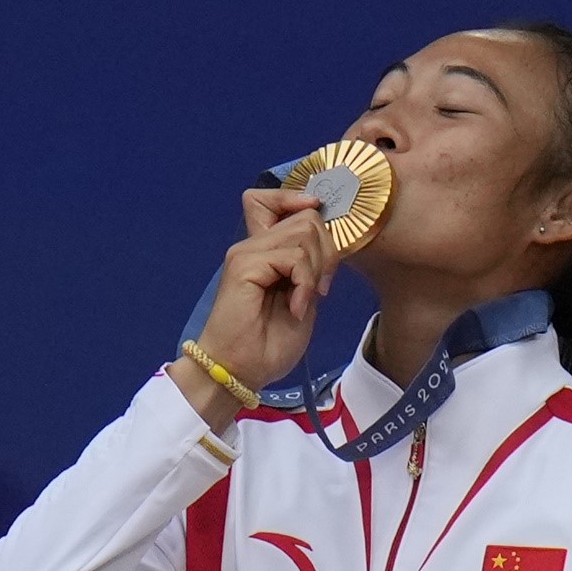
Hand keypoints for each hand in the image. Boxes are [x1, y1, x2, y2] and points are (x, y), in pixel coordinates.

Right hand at [193, 188, 340, 391]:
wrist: (241, 371)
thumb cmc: (269, 344)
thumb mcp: (303, 299)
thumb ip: (311, 269)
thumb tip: (329, 243)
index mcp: (265, 250)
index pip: (274, 199)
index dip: (300, 200)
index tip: (318, 228)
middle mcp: (254, 244)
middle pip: (307, 216)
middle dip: (327, 253)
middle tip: (319, 289)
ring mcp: (247, 252)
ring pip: (305, 232)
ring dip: (316, 270)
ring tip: (304, 300)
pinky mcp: (244, 264)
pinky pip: (294, 256)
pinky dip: (304, 284)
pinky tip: (295, 308)